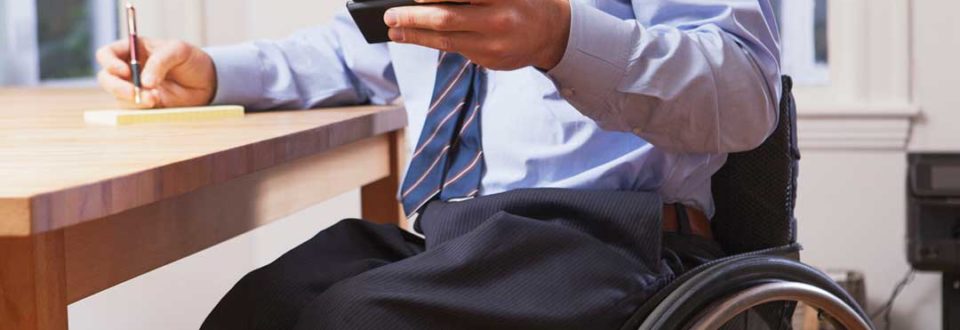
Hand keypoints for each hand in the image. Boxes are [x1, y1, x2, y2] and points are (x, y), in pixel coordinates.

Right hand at [96, 38, 216, 108]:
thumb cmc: (191, 60)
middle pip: (106, 78)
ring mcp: (135, 88)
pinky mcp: (144, 105)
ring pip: (118, 97)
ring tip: (155, 98)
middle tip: (134, 92)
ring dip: (133, 100)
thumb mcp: (178, 51)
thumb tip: (144, 83)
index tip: (125, 71)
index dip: (110, 62)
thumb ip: (160, 62)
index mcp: (132, 50)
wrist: (207, 81)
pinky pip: (134, 110)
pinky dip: (142, 109)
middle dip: (116, 86)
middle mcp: (129, 69)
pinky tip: (159, 103)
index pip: (107, 54)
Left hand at [384, 0, 570, 70]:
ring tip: (394, 29)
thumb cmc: (521, 0)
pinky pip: (455, 50)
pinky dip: (431, 42)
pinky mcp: (490, 60)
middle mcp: (498, 19)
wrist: (554, 32)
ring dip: (415, 34)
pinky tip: (413, 35)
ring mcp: (494, 44)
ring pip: (446, 41)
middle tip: (390, 15)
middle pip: (447, 18)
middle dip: (413, 17)